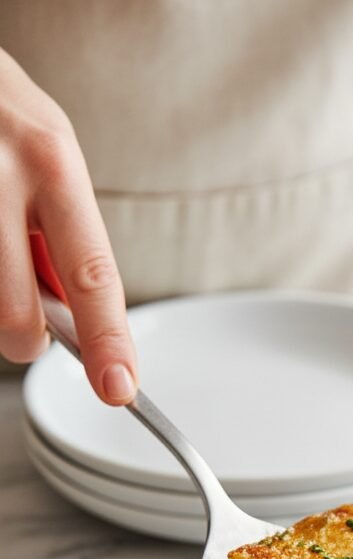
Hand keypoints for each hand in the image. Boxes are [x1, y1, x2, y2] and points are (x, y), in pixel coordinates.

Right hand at [0, 48, 135, 401]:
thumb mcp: (47, 154)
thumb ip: (64, 233)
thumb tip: (74, 314)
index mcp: (51, 162)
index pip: (92, 275)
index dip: (108, 342)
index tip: (119, 388)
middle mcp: (0, 177)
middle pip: (16, 315)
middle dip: (25, 339)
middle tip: (27, 322)